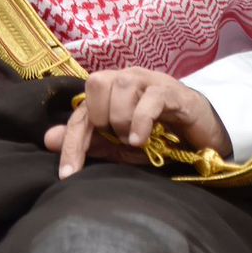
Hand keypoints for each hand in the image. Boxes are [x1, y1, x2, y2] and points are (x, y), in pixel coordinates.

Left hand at [42, 67, 232, 178]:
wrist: (203, 134)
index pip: (81, 111)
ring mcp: (150, 80)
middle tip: (117, 139)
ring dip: (122, 120)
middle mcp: (127, 78)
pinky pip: (150, 98)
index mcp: (110, 91)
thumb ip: (90, 141)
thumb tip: (48, 140)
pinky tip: (141, 141)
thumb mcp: (122, 146)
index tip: (68, 174)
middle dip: (100, 119)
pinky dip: (140, 121)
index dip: (72, 142)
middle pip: (96, 84)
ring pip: (121, 86)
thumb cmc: (161, 137)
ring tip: (134, 140)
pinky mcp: (172, 90)